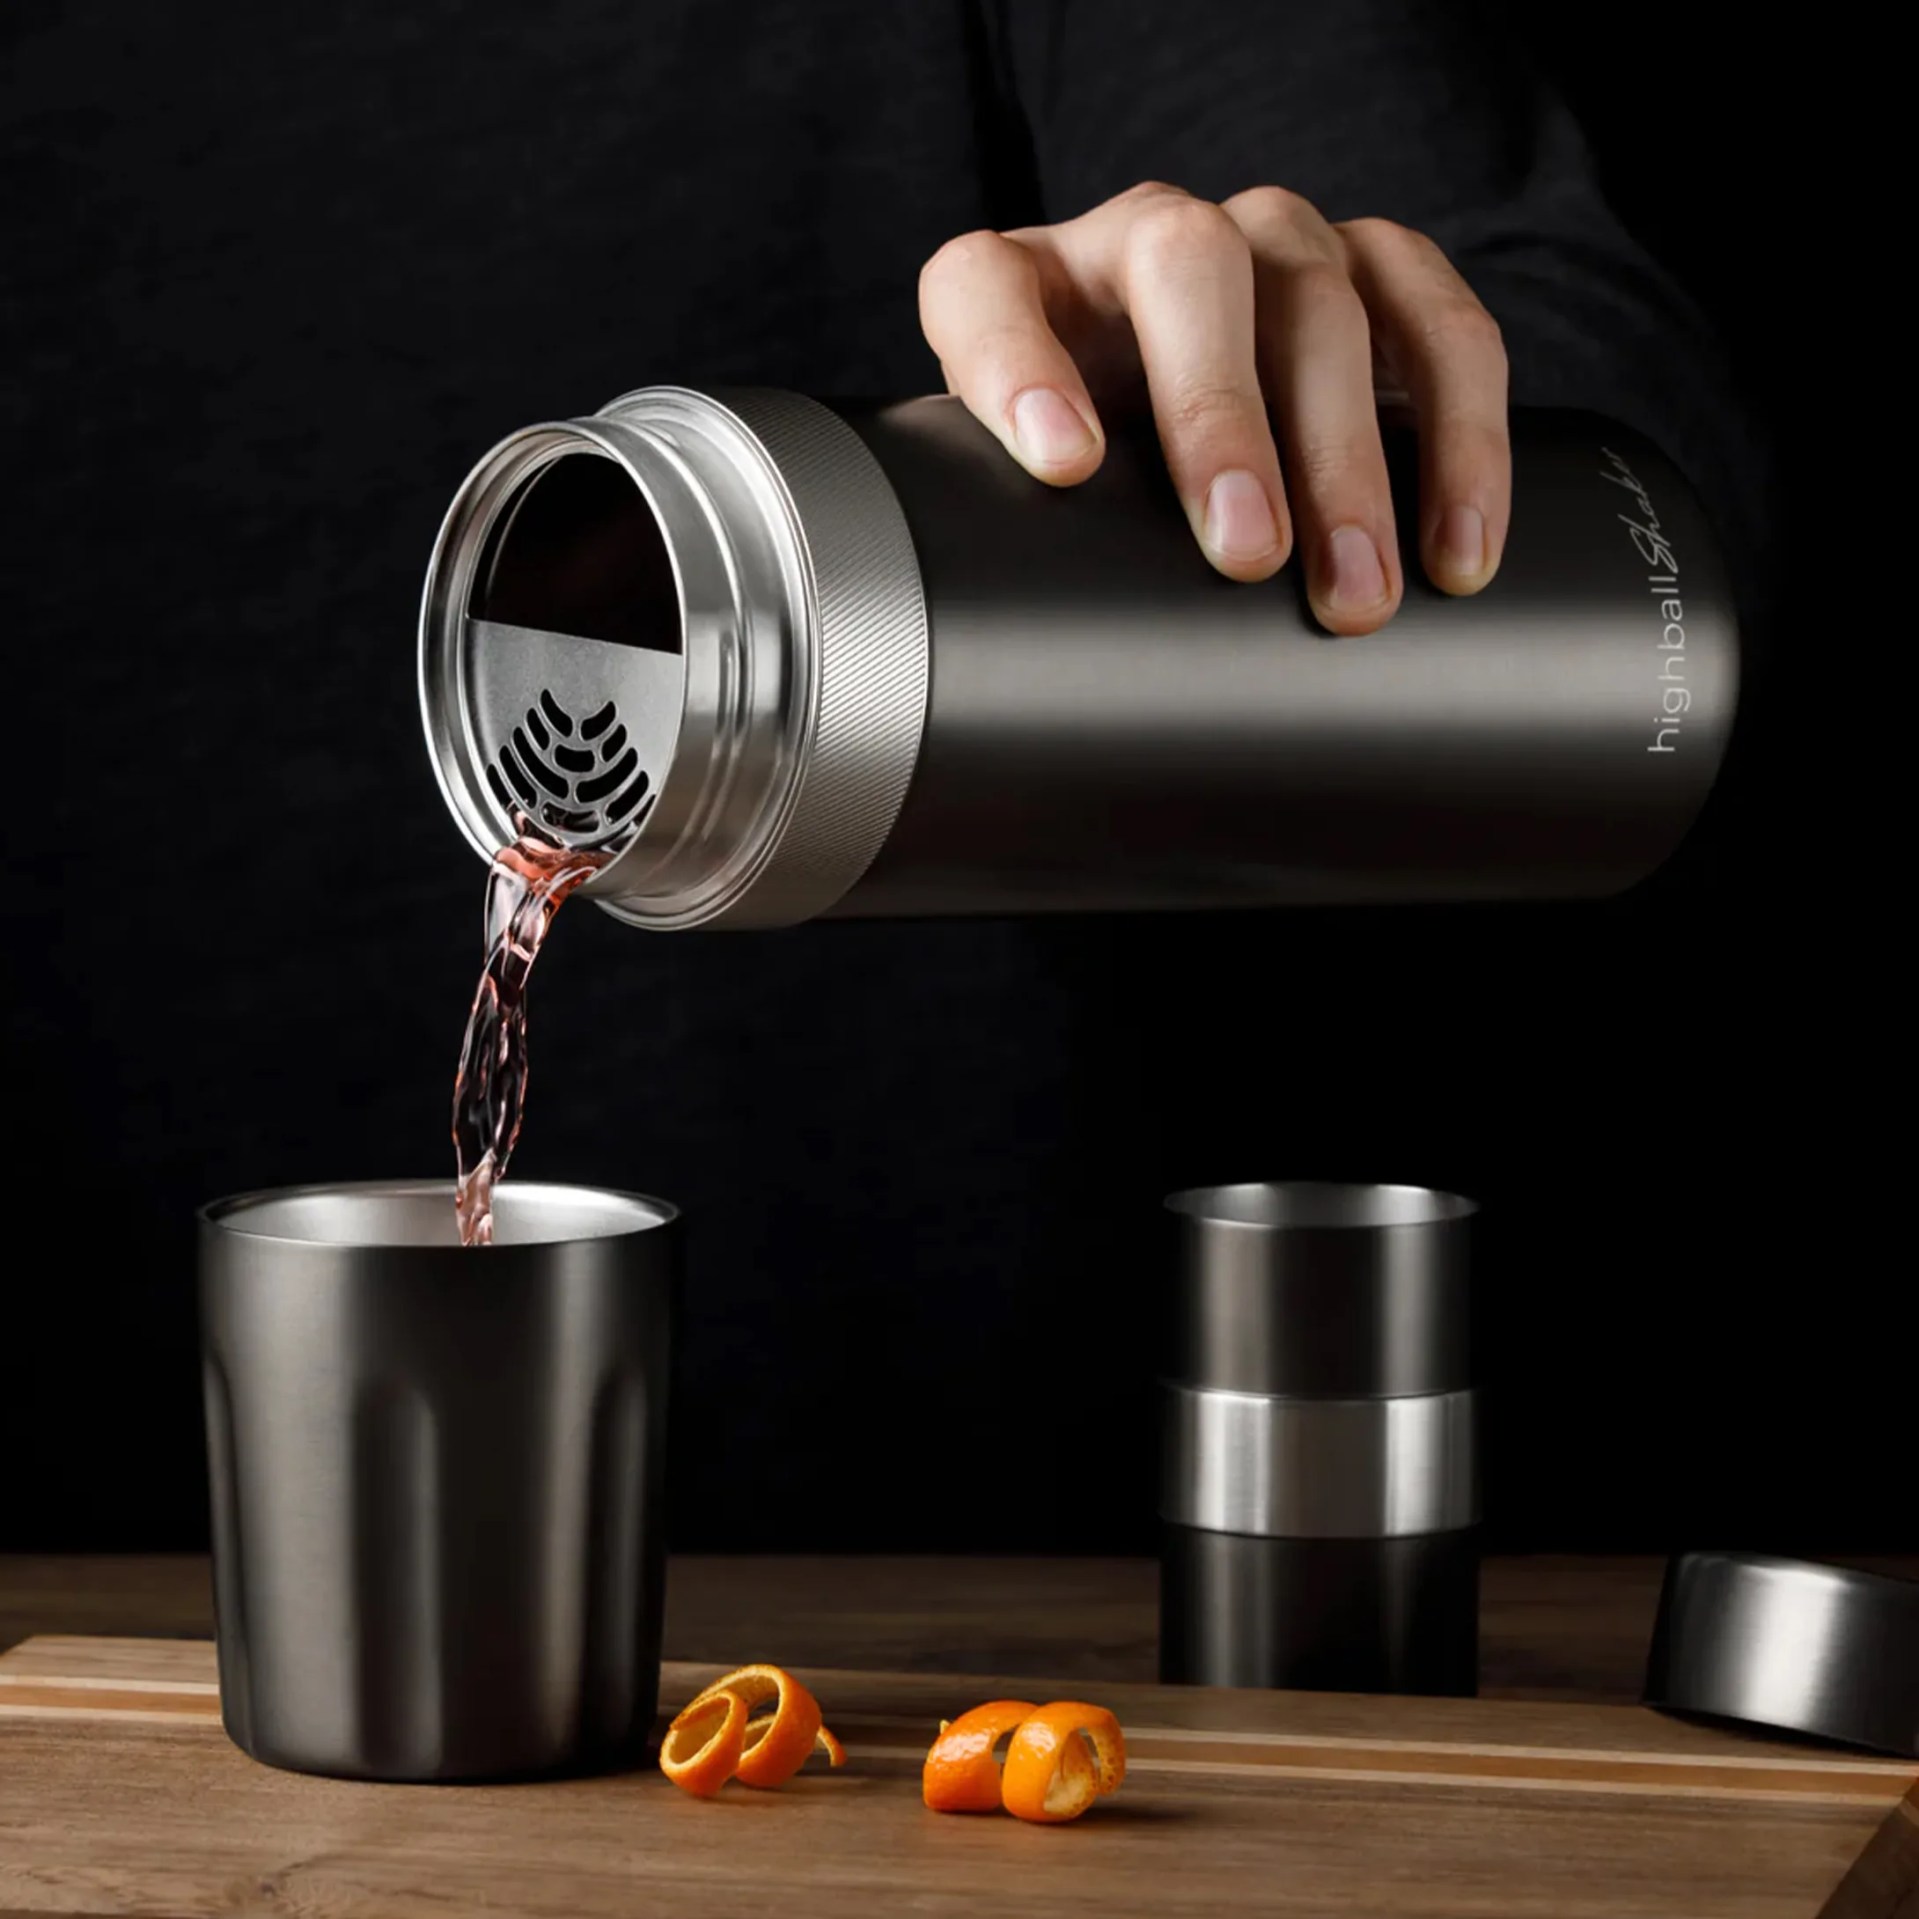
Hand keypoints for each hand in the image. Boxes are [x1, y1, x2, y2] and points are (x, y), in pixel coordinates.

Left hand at [919, 182, 1508, 633]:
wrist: (1181, 439)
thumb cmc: (1095, 498)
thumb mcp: (1034, 516)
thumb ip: (1014, 558)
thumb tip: (996, 719)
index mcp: (1018, 287)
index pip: (984, 291)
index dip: (1018, 366)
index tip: (1064, 466)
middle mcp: (1144, 237)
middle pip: (1189, 270)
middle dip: (1222, 416)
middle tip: (1247, 555)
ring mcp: (1269, 239)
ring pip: (1322, 298)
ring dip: (1347, 455)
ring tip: (1356, 590)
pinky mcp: (1379, 267)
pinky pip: (1444, 326)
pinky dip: (1464, 439)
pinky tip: (1457, 549)